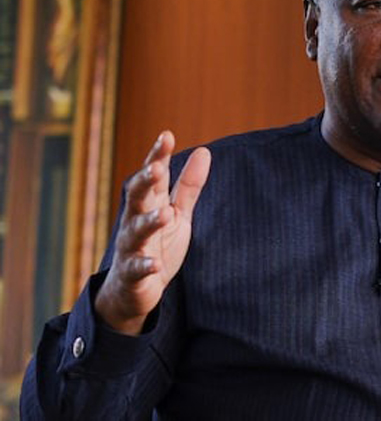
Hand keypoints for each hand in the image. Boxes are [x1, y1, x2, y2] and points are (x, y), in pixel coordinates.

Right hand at [94, 131, 210, 334]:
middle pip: (137, 197)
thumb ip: (189, 185)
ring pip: (136, 231)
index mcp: (150, 203)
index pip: (152, 175)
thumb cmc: (158, 243)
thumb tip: (204, 150)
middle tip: (157, 169)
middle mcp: (136, 220)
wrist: (134, 289)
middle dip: (145, 182)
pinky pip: (137, 269)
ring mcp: (132, 247)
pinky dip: (145, 265)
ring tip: (164, 214)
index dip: (157, 156)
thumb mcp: (178, 212)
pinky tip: (154, 264)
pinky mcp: (132, 274)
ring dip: (149, 222)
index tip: (166, 136)